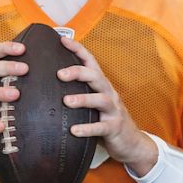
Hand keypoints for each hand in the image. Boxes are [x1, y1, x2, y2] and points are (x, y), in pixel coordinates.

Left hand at [57, 35, 158, 173]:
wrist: (132, 143)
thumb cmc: (107, 120)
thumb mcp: (95, 103)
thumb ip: (80, 93)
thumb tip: (50, 85)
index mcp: (102, 86)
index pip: (91, 62)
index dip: (78, 50)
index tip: (62, 40)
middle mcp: (109, 94)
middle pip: (96, 77)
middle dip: (78, 72)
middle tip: (60, 74)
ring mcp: (113, 110)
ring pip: (100, 99)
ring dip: (83, 99)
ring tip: (66, 101)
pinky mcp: (114, 128)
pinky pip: (100, 127)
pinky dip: (87, 128)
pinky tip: (74, 131)